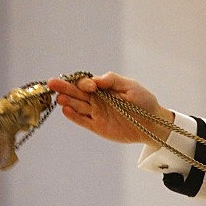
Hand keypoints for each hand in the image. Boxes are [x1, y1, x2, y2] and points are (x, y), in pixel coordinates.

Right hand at [47, 72, 173, 144]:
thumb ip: (112, 80)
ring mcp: (96, 113)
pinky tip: (65, 110)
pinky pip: (83, 121)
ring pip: (78, 106)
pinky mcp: (97, 126)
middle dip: (65, 87)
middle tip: (52, 83)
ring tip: (59, 97)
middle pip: (77, 93)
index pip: (87, 82)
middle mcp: (97, 99)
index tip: (89, 86)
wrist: (153, 124)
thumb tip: (95, 79)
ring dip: (68, 101)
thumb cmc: (144, 102)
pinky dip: (74, 116)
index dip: (84, 82)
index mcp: (104, 88)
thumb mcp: (131, 86)